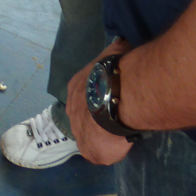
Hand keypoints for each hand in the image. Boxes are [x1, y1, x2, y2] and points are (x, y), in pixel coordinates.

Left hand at [66, 40, 134, 165]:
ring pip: (91, 136)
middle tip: (117, 117)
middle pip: (85, 116)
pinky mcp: (91, 151)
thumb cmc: (114, 74)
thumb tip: (124, 41)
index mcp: (76, 87)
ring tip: (121, 132)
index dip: (99, 98)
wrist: (113, 99)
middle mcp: (72, 109)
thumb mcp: (114, 54)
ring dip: (103, 135)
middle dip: (99, 117)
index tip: (112, 100)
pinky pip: (100, 153)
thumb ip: (117, 52)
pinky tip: (122, 144)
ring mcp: (79, 132)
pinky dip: (112, 150)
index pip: (85, 95)